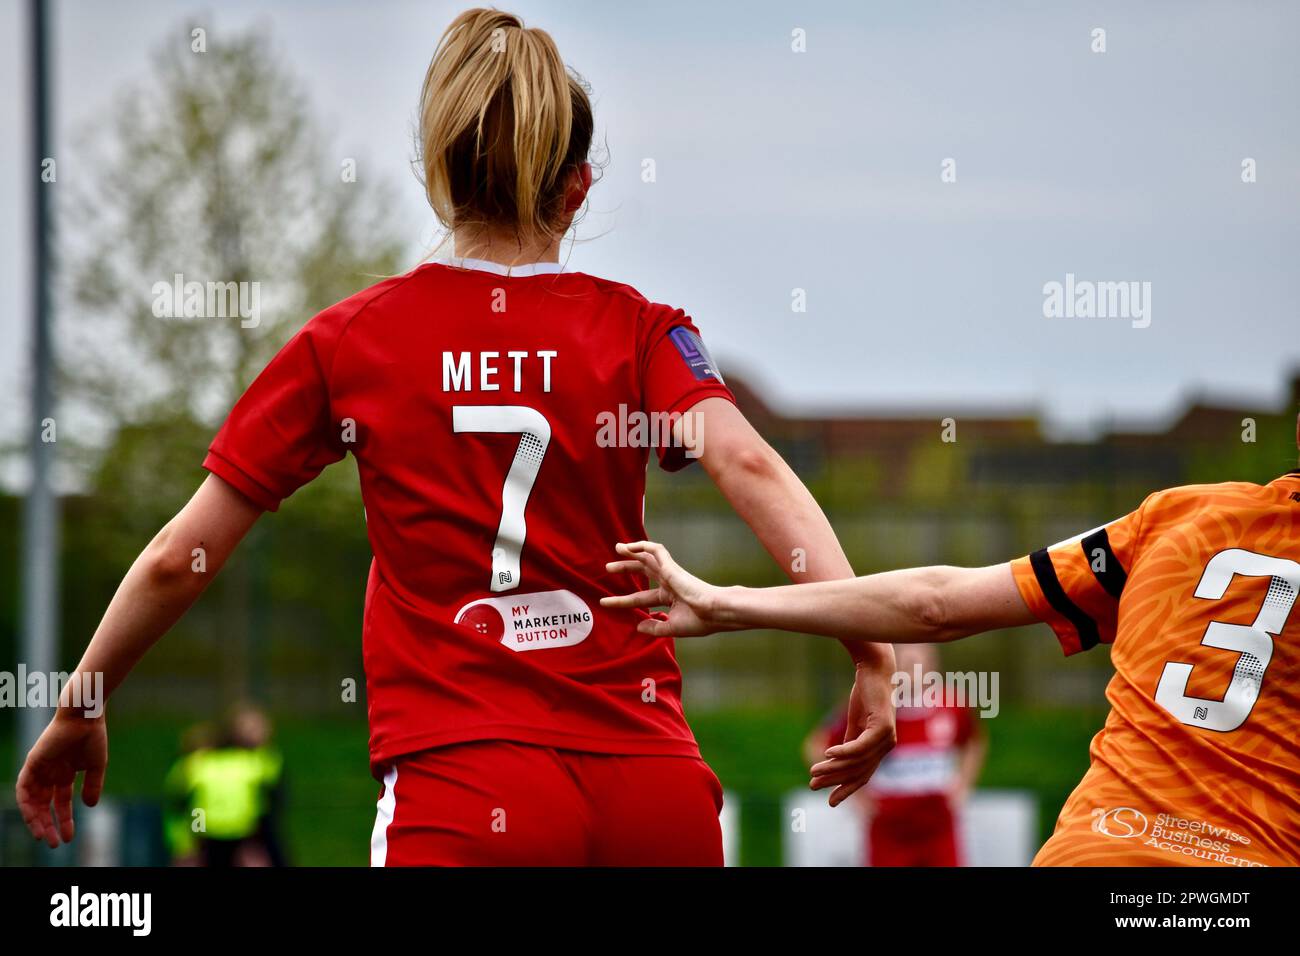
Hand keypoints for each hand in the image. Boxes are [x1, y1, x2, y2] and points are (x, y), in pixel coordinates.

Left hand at [16, 710, 107, 847]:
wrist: (85, 716)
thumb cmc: (93, 736)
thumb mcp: (96, 767)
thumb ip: (92, 786)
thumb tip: (90, 807)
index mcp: (65, 774)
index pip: (61, 803)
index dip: (64, 820)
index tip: (68, 838)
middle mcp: (50, 774)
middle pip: (44, 805)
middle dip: (48, 825)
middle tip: (54, 843)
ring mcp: (40, 769)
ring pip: (32, 801)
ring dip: (35, 819)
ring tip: (42, 835)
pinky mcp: (32, 763)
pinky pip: (23, 788)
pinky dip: (26, 803)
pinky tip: (33, 816)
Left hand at [600, 541, 729, 637]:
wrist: (714, 612)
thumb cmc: (699, 621)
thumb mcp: (672, 627)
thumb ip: (655, 626)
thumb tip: (638, 625)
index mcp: (669, 597)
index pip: (641, 597)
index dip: (622, 600)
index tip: (605, 602)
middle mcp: (668, 582)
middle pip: (643, 571)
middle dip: (626, 568)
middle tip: (608, 568)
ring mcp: (670, 573)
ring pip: (647, 557)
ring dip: (631, 552)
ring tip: (616, 548)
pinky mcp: (671, 566)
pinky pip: (655, 550)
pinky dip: (642, 546)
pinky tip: (628, 547)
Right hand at [809, 657, 896, 806]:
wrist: (874, 670)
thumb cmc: (865, 694)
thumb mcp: (855, 723)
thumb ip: (850, 742)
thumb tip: (836, 762)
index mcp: (880, 747)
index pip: (863, 775)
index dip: (846, 788)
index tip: (830, 801)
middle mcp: (887, 746)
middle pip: (858, 771)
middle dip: (835, 781)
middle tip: (813, 786)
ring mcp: (887, 738)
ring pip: (857, 761)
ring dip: (833, 767)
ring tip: (813, 771)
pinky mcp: (882, 727)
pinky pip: (860, 747)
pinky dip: (843, 752)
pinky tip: (828, 754)